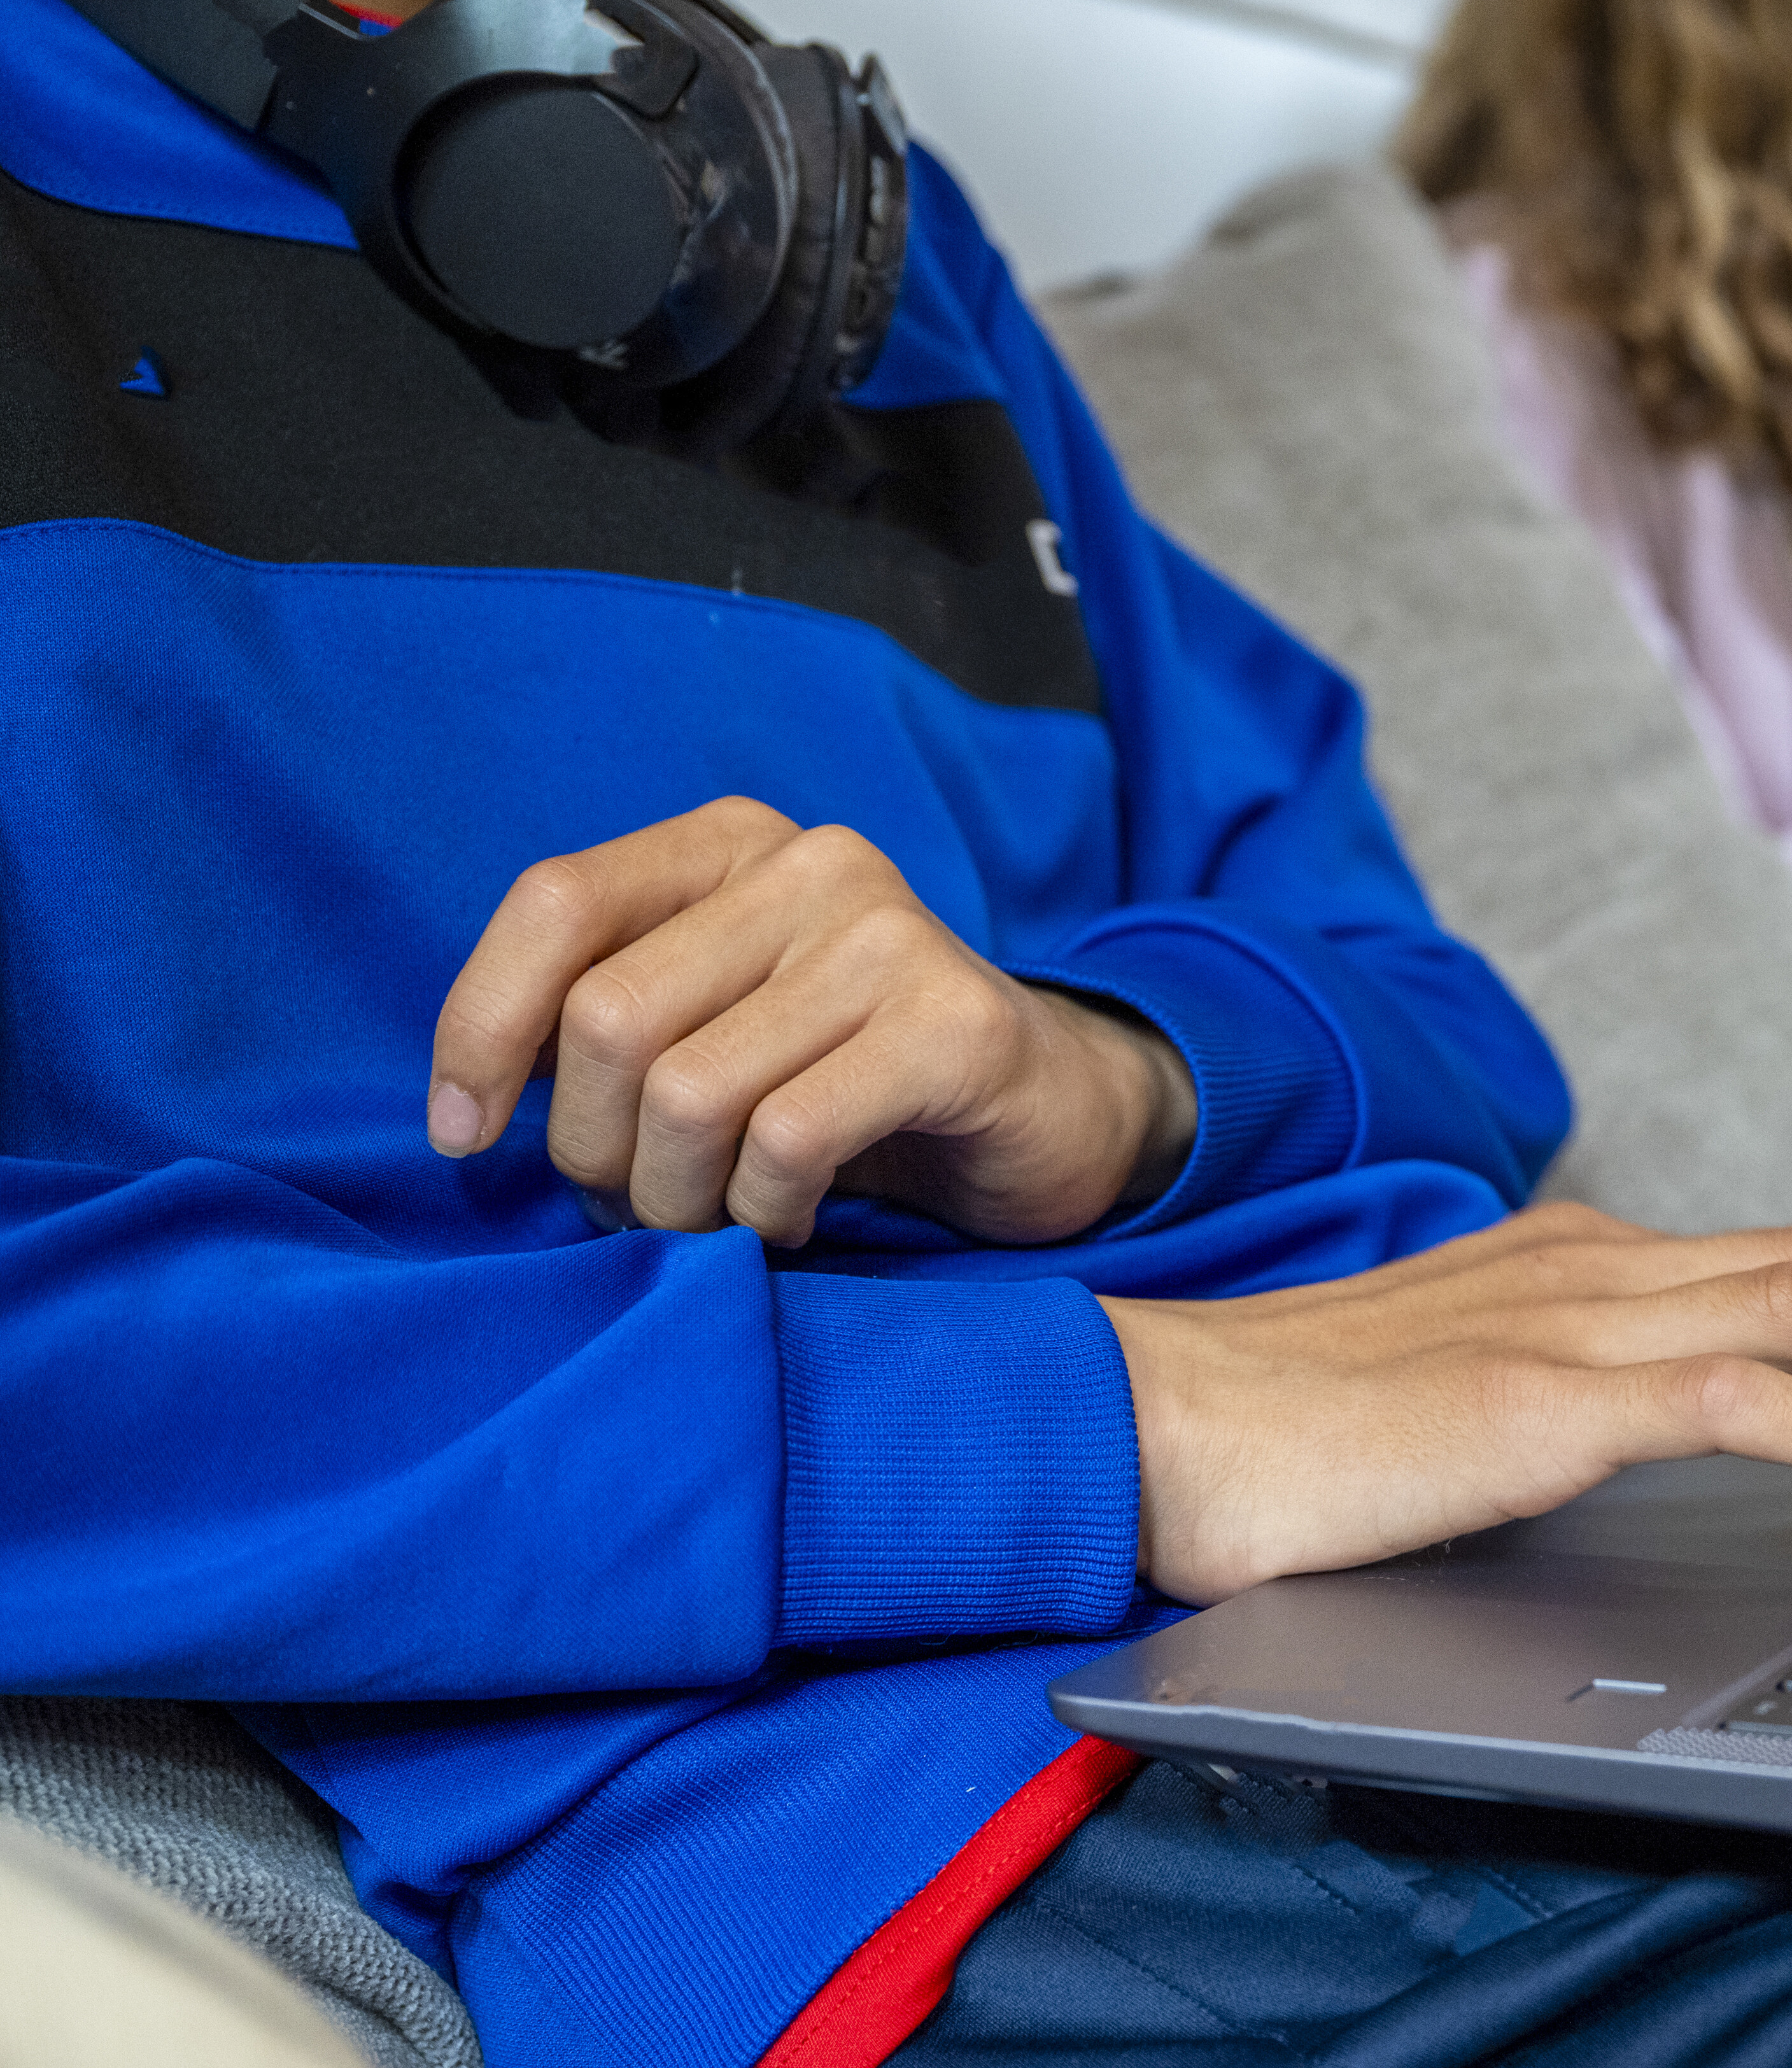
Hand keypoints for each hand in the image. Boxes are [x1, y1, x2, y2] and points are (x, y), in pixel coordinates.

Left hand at [426, 797, 1195, 1247]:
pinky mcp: (954, 1027)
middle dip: (593, 1152)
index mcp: (733, 843)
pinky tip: (791, 1219)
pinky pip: (788, 1140)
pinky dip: (765, 1211)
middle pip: (610, 1019)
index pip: (557, 902)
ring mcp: (892, 938)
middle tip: (640, 1208)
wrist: (1049, 1110)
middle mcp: (813, 865)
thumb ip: (613, 1021)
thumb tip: (469, 1111)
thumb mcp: (718, 1022)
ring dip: (677, 1201)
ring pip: (690, 1093)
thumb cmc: (850, 1081)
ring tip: (716, 1224)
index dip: (480, 1028)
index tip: (466, 1139)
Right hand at [1103, 1204, 1791, 1602]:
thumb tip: (1641, 1430)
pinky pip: (1736, 1396)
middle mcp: (1591, 1266)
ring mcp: (1571, 1323)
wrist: (1149, 1422)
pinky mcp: (1544, 1400)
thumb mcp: (1458, 1388)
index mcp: (1573, 1258)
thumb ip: (1557, 1388)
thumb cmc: (1287, 1429)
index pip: (1779, 1256)